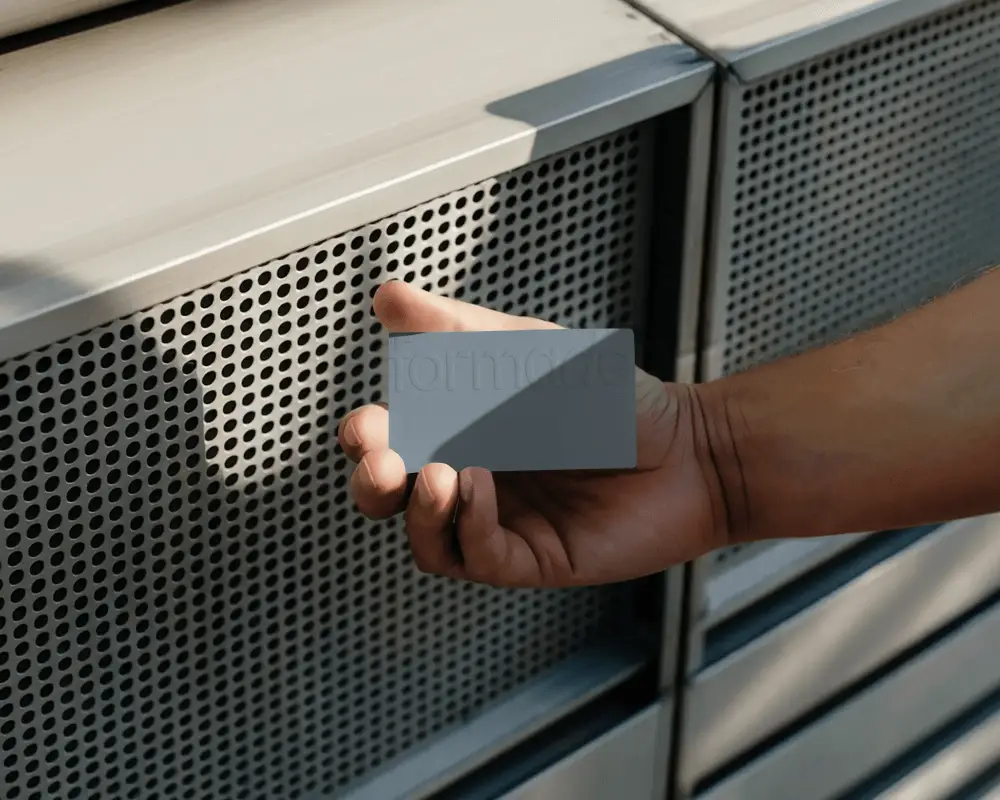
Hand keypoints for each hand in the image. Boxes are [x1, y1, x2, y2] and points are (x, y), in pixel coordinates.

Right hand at [337, 281, 728, 586]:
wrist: (690, 448)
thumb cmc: (612, 397)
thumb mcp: (529, 353)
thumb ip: (457, 330)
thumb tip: (387, 297)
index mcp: (463, 428)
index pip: (391, 440)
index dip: (365, 437)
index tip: (366, 422)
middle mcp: (472, 476)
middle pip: (391, 497)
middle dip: (373, 481)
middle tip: (379, 460)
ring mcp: (497, 521)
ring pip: (425, 535)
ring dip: (418, 507)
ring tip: (442, 472)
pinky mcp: (527, 558)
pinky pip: (475, 554)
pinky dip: (467, 522)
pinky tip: (479, 486)